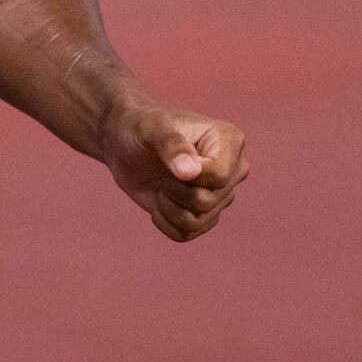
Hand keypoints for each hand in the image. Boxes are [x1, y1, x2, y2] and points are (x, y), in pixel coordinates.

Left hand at [101, 103, 246, 242]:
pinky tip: (158, 204)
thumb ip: (172, 145)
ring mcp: (221, 194)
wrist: (127, 144)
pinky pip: (188, 234)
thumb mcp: (152, 127)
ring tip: (161, 187)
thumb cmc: (142, 127)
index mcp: (230, 141)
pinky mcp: (205, 214)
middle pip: (207, 201)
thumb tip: (191, 173)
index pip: (218, 176)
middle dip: (174, 191)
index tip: (169, 158)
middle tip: (162, 171)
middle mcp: (233, 169)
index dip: (187, 176)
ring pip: (198, 221)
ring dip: (168, 208)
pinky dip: (166, 223)